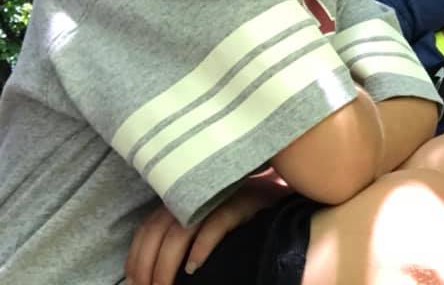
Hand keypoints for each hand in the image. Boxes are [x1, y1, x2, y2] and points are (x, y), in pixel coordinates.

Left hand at [125, 174, 288, 284]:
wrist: (282, 202)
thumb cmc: (238, 221)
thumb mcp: (202, 227)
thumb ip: (177, 242)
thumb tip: (141, 275)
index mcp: (184, 196)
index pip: (148, 227)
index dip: (136, 256)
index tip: (135, 282)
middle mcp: (199, 193)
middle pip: (159, 230)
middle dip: (148, 265)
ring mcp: (220, 196)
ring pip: (181, 230)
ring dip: (167, 263)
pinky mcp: (243, 202)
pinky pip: (215, 224)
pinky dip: (201, 248)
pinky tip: (193, 268)